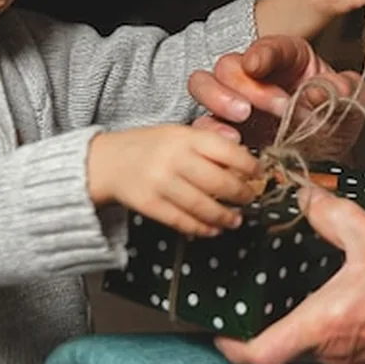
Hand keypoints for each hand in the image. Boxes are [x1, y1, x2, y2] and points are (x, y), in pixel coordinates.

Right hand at [87, 125, 261, 237]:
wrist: (106, 161)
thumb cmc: (149, 147)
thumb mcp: (178, 134)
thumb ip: (208, 144)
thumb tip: (245, 159)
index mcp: (185, 138)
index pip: (226, 151)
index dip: (249, 165)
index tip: (258, 173)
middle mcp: (174, 159)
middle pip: (218, 181)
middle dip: (241, 194)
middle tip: (251, 199)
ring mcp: (160, 183)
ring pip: (202, 206)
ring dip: (224, 217)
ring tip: (236, 220)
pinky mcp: (149, 205)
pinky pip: (182, 221)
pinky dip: (201, 228)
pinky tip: (212, 229)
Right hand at [188, 36, 364, 160]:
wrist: (329, 159)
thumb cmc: (335, 121)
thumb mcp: (353, 103)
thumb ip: (346, 90)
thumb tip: (317, 90)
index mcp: (287, 57)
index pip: (268, 46)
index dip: (261, 53)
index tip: (258, 66)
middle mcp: (255, 75)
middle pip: (230, 64)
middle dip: (247, 86)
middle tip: (273, 108)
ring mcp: (235, 100)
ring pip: (204, 83)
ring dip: (218, 98)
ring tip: (242, 118)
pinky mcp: (224, 128)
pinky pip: (201, 123)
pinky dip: (209, 130)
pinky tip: (231, 140)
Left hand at [215, 186, 364, 363]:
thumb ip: (332, 215)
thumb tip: (305, 196)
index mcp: (321, 324)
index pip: (258, 354)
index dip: (231, 345)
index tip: (222, 330)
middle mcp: (331, 355)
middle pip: (285, 347)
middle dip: (278, 320)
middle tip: (275, 292)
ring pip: (315, 350)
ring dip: (313, 324)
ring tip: (322, 291)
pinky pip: (342, 355)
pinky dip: (339, 334)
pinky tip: (355, 306)